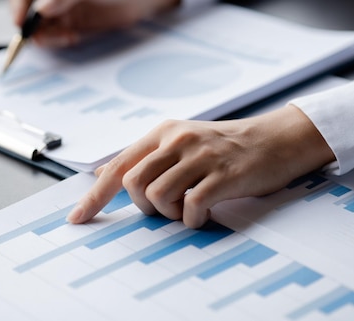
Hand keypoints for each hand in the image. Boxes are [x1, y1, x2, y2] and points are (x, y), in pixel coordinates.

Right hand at [8, 0, 180, 47]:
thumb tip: (39, 9)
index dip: (17, 4)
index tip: (21, 23)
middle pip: (26, 9)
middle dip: (31, 25)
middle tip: (42, 38)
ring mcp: (59, 6)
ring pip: (38, 26)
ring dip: (46, 36)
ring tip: (67, 36)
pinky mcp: (70, 22)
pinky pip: (53, 35)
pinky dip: (57, 40)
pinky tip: (73, 37)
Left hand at [67, 105, 335, 228]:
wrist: (276, 139)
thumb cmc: (226, 147)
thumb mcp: (183, 142)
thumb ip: (147, 158)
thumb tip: (105, 174)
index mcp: (164, 133)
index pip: (118, 166)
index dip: (94, 196)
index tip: (77, 219)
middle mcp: (177, 140)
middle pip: (133, 183)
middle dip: (144, 206)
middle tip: (167, 207)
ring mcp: (200, 156)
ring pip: (157, 195)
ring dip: (169, 213)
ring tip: (188, 208)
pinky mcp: (223, 174)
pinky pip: (190, 206)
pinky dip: (192, 219)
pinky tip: (204, 213)